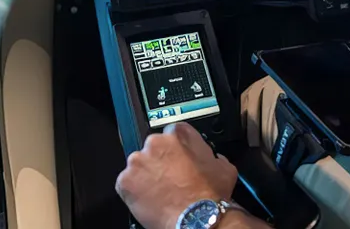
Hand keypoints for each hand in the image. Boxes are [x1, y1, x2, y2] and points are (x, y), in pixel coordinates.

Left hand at [116, 123, 238, 228]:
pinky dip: (134, 190)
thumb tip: (213, 159)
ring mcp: (138, 161)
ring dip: (146, 175)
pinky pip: (126, 183)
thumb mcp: (224, 166)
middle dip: (159, 160)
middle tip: (169, 176)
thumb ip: (213, 156)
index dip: (176, 148)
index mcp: (179, 134)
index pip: (173, 132)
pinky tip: (149, 199)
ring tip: (159, 190)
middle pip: (153, 147)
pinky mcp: (125, 181)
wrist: (197, 218)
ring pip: (138, 165)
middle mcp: (156, 143)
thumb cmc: (210, 194)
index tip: (178, 157)